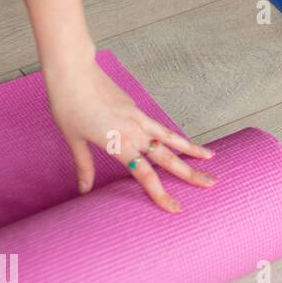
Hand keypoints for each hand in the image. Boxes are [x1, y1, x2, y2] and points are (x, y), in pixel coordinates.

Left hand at [46, 57, 216, 212]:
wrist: (74, 74)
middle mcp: (135, 134)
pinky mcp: (138, 110)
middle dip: (190, 174)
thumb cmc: (70, 107)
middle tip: (211, 184)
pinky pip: (163, 128)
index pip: (146, 175)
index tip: (175, 208)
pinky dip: (176, 137)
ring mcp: (139, 121)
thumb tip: (84, 190)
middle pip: (168, 159)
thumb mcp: (74, 140)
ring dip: (193, 151)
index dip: (161, 194)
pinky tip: (184, 142)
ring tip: (211, 159)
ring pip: (172, 141)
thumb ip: (84, 166)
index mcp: (119, 144)